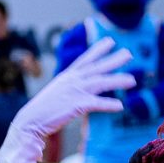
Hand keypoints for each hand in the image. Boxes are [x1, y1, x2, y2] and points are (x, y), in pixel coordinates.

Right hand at [0, 38, 133, 162]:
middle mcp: (72, 80)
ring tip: (133, 80)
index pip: (85, 59)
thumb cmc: (43, 111)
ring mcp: (74, 91)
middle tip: (129, 54)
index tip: (110, 41)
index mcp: (67, 76)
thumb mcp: (57, 94)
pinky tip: (120, 106)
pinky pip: (96, 103)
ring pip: (100, 83)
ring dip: (118, 81)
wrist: (30, 121)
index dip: (98, 49)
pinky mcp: (76, 105)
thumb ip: (70, 90)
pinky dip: (109, 104)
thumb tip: (82, 93)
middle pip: (97, 67)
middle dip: (114, 59)